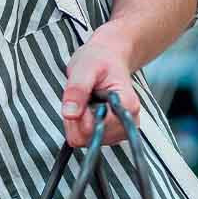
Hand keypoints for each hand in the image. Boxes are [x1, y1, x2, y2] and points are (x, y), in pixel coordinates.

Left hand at [61, 29, 139, 146]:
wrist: (109, 58)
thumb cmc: (99, 60)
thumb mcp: (85, 67)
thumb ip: (77, 90)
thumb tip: (69, 114)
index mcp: (127, 107)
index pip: (94, 130)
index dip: (80, 116)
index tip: (81, 96)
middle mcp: (127, 123)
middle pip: (88, 139)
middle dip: (76, 119)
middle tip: (81, 96)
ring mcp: (120, 131)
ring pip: (85, 140)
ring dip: (77, 121)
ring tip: (86, 100)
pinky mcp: (111, 134)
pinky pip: (85, 138)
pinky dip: (79, 124)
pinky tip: (86, 107)